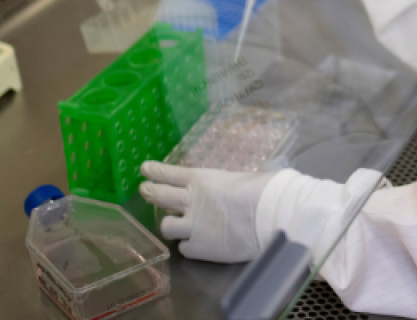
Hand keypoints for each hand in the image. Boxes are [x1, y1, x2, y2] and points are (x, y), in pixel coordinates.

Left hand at [139, 162, 277, 262]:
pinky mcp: (199, 248)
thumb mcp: (242, 177)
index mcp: (201, 179)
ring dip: (170, 224)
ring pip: (165, 226)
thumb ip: (226, 184)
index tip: (144, 169)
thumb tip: (231, 187)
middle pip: (158, 195)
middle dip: (149, 192)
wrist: (272, 216)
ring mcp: (192, 226)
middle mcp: (190, 201)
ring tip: (174, 225)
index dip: (154, 171)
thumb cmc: (265, 190)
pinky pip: (184, 248)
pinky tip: (197, 244)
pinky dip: (189, 245)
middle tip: (145, 190)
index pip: (169, 173)